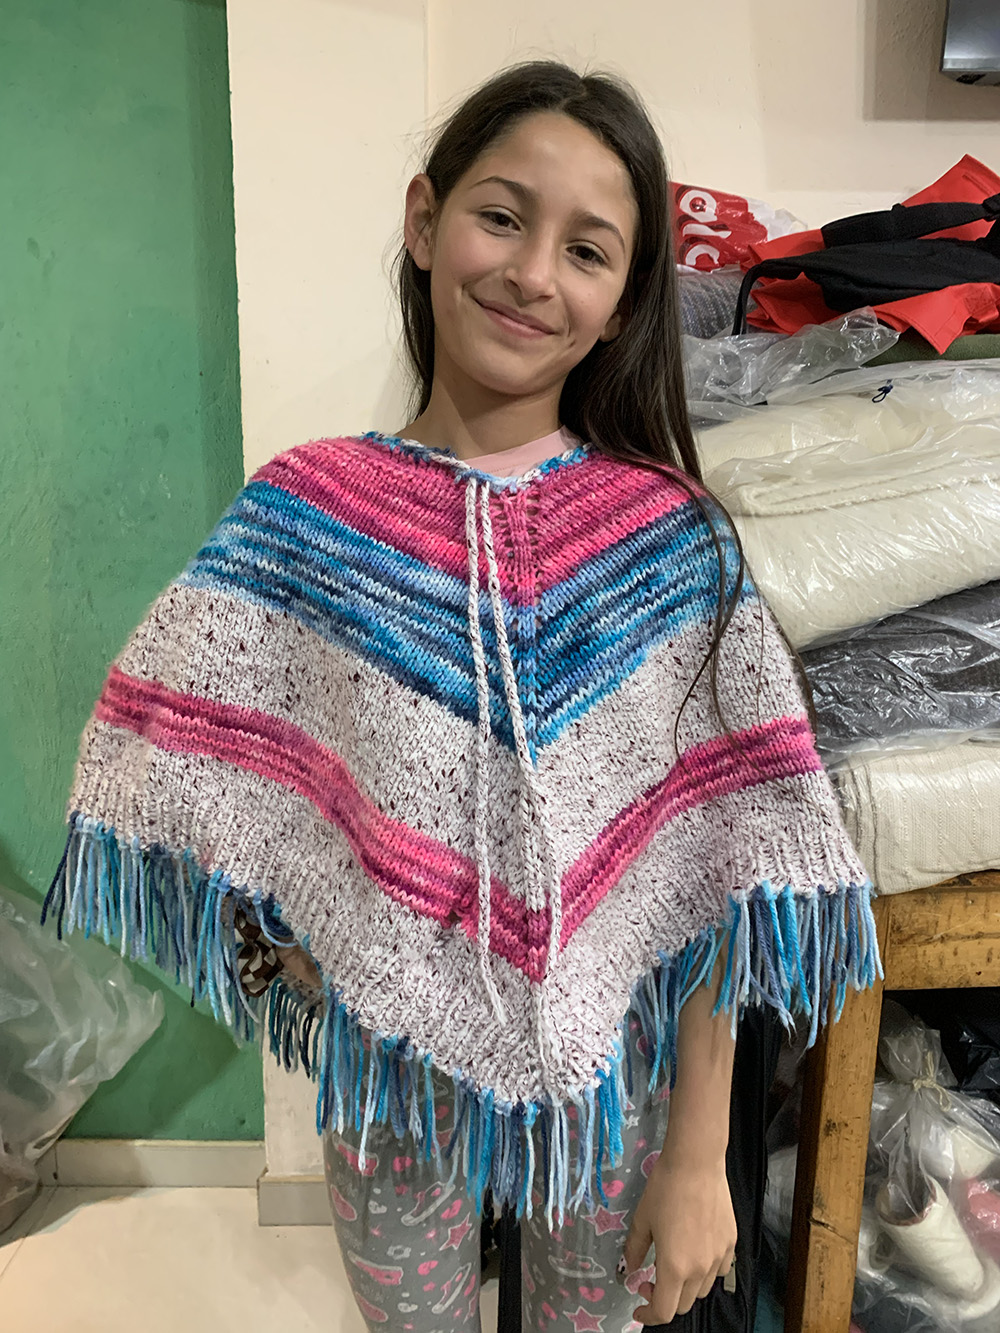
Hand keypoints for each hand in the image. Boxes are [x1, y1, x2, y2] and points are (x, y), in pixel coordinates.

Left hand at [621, 1154, 736, 1324]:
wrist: (696, 1162)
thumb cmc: (664, 1188)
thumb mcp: (642, 1219)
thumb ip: (635, 1249)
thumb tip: (628, 1269)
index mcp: (674, 1267)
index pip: (664, 1311)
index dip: (649, 1314)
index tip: (639, 1306)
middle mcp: (700, 1269)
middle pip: (683, 1304)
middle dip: (665, 1299)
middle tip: (651, 1279)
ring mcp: (719, 1257)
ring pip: (702, 1289)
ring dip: (685, 1286)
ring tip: (673, 1263)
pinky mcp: (731, 1243)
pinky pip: (719, 1269)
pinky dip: (705, 1271)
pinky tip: (695, 1251)